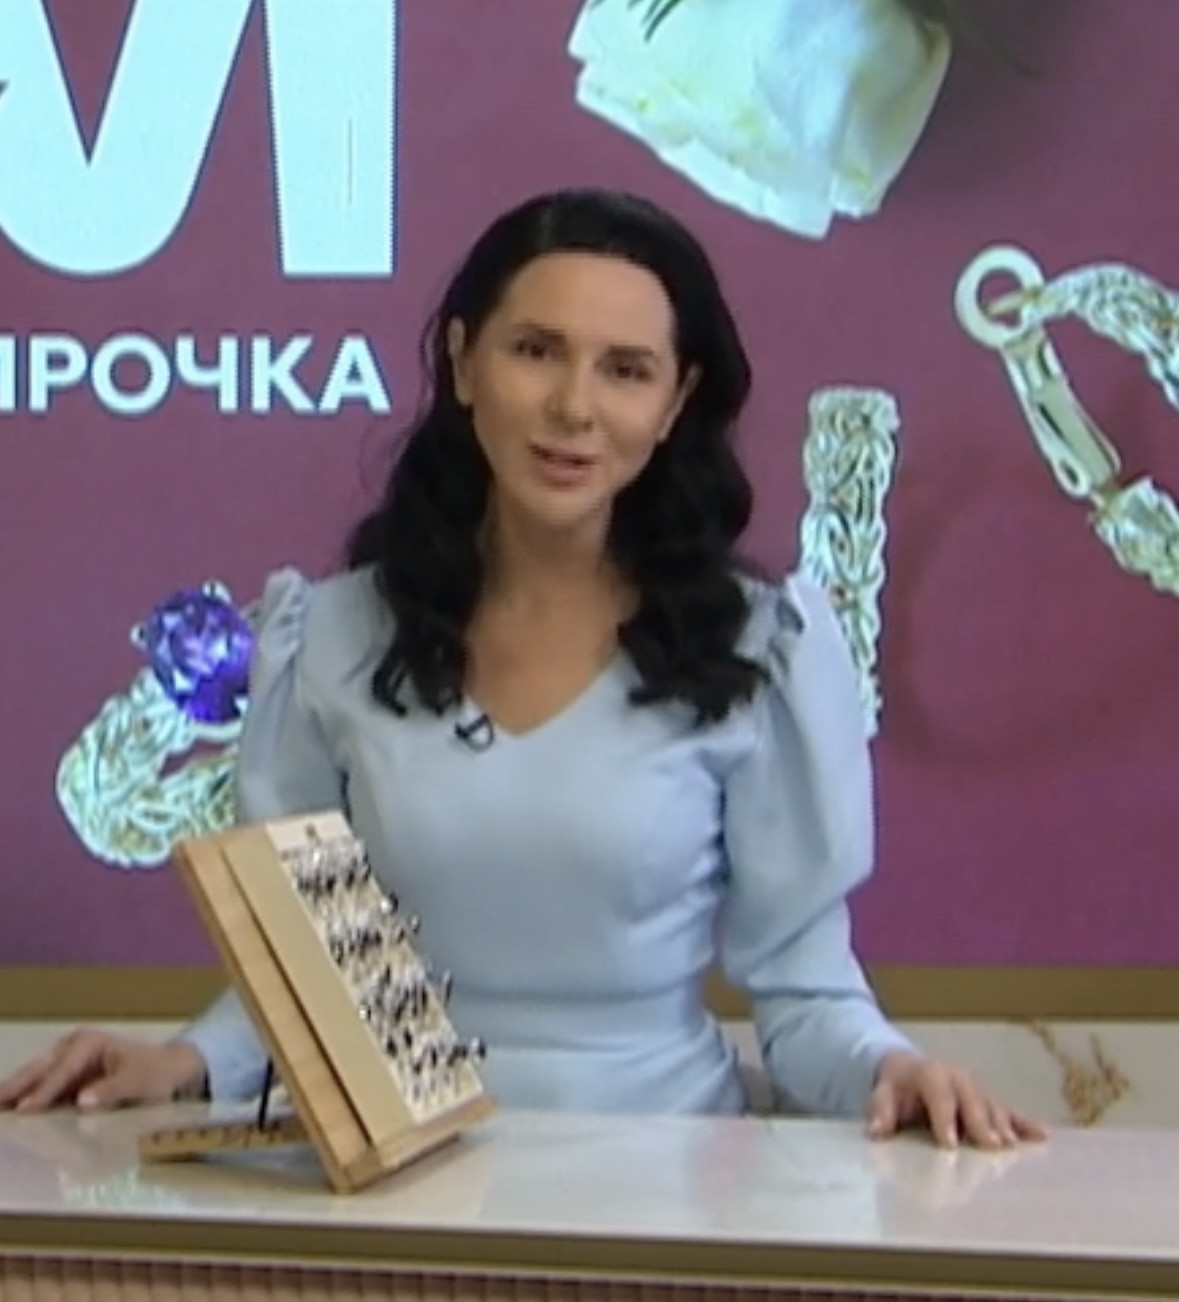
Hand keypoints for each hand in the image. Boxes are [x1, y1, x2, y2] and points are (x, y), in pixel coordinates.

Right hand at [0, 1030, 206, 1113]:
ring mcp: (65, 1063)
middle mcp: (71, 1048)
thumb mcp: (141, 1082)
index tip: (23, 1110)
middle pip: (37, 1071)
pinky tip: (9, 1114)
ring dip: (12, 1094)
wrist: (169, 1070)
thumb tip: (82, 1101)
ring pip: (33, 1079)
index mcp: (88, 1044)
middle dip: (12, 1087)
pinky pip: (40, 1090)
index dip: (42, 1092)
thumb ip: (113, 1090)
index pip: (60, 1072)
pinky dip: (23, 1100)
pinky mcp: (64, 1079)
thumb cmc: (156, 1074)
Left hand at [867, 1050, 1046, 1149]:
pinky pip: (1010, 1110)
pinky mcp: (989, 1099)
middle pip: (972, 1099)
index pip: (939, 1095)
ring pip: (993, 1105)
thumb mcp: (882, 1094)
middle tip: (991, 1146)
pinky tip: (1042, 1135)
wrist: (908, 1069)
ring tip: (1011, 1147)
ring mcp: (977, 1087)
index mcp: (931, 1074)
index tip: (950, 1143)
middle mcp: (958, 1077)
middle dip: (981, 1122)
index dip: (944, 1118)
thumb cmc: (897, 1087)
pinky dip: (1025, 1123)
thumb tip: (877, 1132)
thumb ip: (881, 1112)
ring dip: (1004, 1125)